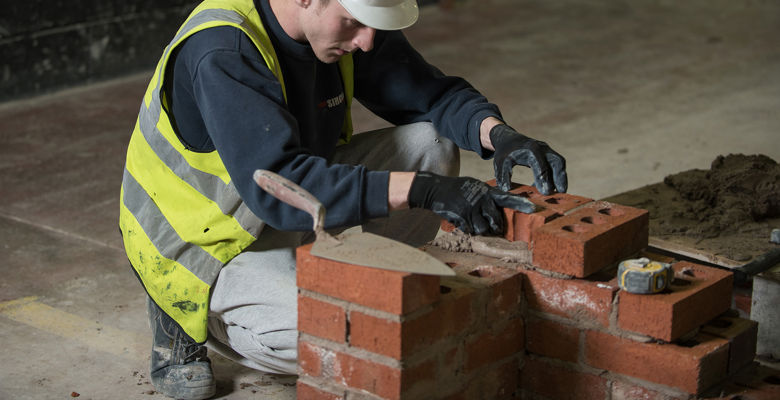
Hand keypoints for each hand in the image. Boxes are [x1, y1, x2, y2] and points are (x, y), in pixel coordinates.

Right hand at [407, 172, 536, 234]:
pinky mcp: (462, 216)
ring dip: (479, 230)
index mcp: (487, 191)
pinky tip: (461, 220)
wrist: (436, 189)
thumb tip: (496, 211)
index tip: (533, 208)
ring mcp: (472, 208)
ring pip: (483, 229)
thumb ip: (487, 196)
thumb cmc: (456, 189)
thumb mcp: (474, 187)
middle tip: (492, 228)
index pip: (507, 198)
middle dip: (495, 227)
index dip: (520, 204)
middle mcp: (482, 199)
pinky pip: (470, 230)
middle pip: (496, 220)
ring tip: (472, 222)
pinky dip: (466, 229)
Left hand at [490, 124, 566, 194]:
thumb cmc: (505, 152)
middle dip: (560, 178)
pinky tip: (553, 188)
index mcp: (531, 150)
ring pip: (560, 163)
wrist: (509, 139)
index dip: (544, 179)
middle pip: (557, 162)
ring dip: (561, 178)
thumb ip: (503, 175)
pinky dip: (557, 176)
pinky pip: (557, 165)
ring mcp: (548, 150)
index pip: (541, 166)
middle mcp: (542, 148)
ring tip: (560, 193)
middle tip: (561, 193)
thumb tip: (507, 189)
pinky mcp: (549, 154)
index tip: (546, 192)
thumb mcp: (500, 162)